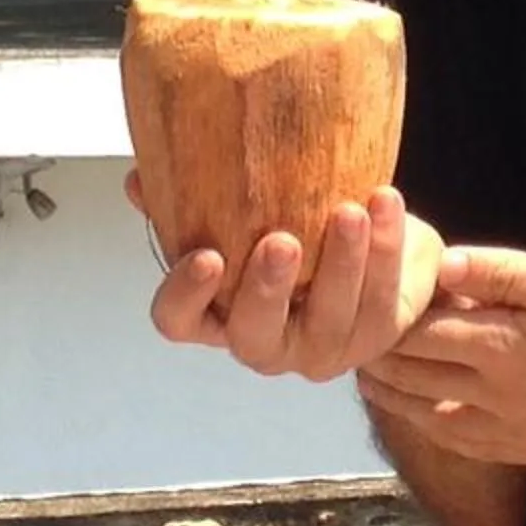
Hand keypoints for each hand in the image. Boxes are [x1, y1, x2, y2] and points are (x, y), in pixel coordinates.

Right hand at [132, 175, 441, 383]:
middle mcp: (267, 342)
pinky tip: (384, 201)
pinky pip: (382, 295)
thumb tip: (139, 178)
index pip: (180, 322)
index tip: (206, 255)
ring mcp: (323, 346)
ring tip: (350, 211)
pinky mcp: (377, 335)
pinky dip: (386, 247)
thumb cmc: (293, 226)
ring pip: (332, 315)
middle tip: (281, 240)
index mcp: (220, 314)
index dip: (186, 295)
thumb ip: (189, 197)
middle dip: (268, 289)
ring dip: (342, 261)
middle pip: (255, 334)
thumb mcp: (240, 211)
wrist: (373, 241)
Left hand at [358, 246, 525, 479]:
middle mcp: (487, 397)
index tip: (361, 282)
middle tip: (347, 321)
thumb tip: (443, 263)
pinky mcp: (518, 449)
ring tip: (363, 361)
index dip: (384, 306)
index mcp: (498, 348)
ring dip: (387, 385)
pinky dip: (420, 416)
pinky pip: (451, 436)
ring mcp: (500, 430)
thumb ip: (506, 273)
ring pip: (420, 409)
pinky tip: (416, 402)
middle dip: (372, 346)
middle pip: (407, 372)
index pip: (414, 328)